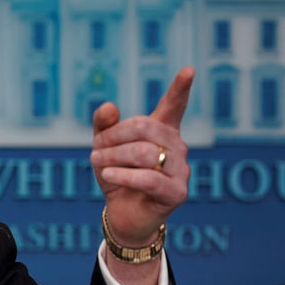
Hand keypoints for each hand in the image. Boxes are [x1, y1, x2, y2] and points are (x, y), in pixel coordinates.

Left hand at [90, 67, 194, 245]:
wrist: (123, 215)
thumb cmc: (117, 177)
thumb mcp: (104, 148)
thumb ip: (104, 126)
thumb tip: (108, 106)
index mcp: (162, 132)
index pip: (174, 106)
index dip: (181, 88)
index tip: (189, 69)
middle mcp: (176, 147)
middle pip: (144, 127)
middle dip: (113, 136)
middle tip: (94, 149)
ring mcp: (180, 170)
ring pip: (144, 153)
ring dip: (113, 157)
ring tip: (97, 163)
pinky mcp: (177, 192)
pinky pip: (148, 177)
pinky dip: (123, 175)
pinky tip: (108, 175)